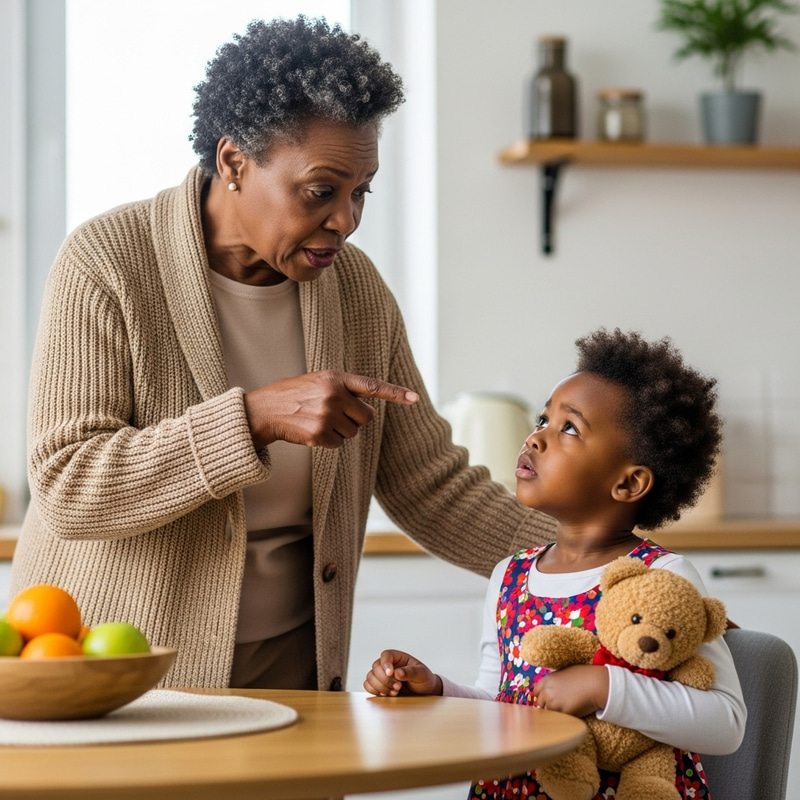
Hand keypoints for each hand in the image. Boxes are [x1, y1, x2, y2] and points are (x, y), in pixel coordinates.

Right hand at [243, 370, 418, 449]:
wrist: (265, 410)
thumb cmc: (295, 395)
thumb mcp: (319, 381)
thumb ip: (343, 389)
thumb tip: (368, 410)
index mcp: (336, 377)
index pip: (372, 386)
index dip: (395, 394)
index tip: (415, 399)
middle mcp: (334, 394)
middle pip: (367, 417)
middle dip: (355, 420)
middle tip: (334, 415)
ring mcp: (327, 414)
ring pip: (353, 432)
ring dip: (340, 431)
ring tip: (318, 420)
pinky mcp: (320, 433)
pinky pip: (339, 444)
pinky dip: (328, 442)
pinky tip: (312, 432)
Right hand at [363, 650, 442, 696]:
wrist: (424, 692)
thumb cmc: (424, 679)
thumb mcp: (422, 674)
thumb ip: (410, 672)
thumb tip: (397, 672)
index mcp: (397, 657)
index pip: (386, 655)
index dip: (386, 664)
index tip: (391, 674)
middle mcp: (387, 665)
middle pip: (376, 668)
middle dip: (386, 680)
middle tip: (398, 687)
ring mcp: (381, 675)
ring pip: (370, 677)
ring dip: (381, 687)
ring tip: (395, 692)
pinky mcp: (379, 686)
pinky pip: (368, 686)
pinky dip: (375, 691)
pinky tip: (386, 694)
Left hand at [533, 665, 608, 716]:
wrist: (596, 683)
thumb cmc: (584, 676)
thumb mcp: (564, 673)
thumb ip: (554, 681)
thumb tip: (550, 688)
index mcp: (547, 680)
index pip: (535, 692)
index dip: (542, 697)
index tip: (547, 701)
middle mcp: (547, 691)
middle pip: (540, 704)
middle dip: (547, 706)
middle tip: (557, 708)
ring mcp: (553, 703)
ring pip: (548, 713)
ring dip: (554, 714)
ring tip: (564, 713)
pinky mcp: (562, 713)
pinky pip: (557, 719)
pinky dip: (561, 720)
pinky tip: (569, 716)